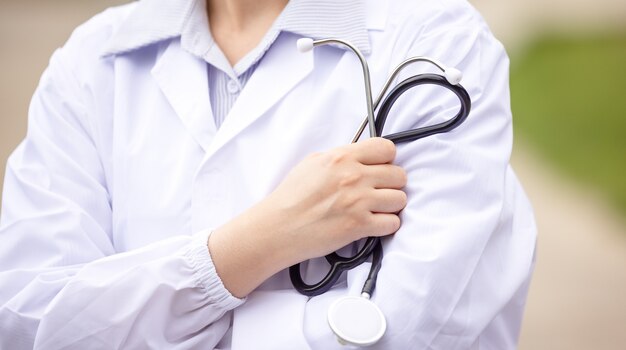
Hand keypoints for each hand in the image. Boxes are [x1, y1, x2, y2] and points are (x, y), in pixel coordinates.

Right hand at [208, 138, 406, 296]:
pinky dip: (386, 225)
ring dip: (390, 205)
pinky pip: (392, 223)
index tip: (381, 167)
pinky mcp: (359, 226)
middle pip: (398, 175)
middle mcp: (354, 176)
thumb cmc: (291, 197)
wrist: (278, 227)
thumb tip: (360, 157)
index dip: (387, 159)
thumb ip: (340, 157)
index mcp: (342, 157)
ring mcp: (358, 201)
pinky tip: (373, 224)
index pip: (386, 148)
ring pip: (400, 199)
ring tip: (376, 209)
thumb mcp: (313, 163)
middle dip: (391, 184)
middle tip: (378, 191)